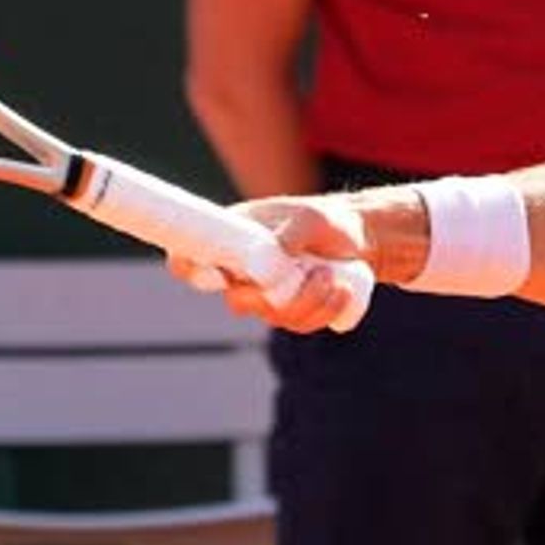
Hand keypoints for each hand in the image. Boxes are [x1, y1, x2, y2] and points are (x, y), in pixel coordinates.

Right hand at [176, 195, 375, 333]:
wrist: (359, 241)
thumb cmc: (326, 221)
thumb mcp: (310, 218)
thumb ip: (290, 233)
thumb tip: (278, 253)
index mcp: (230, 241)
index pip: (188, 259)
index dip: (185, 267)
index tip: (210, 271)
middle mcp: (240, 273)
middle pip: (237, 302)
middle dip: (274, 296)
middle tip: (315, 273)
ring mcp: (264, 297)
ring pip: (273, 316)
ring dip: (309, 301)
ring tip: (333, 276)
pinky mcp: (290, 313)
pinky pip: (298, 325)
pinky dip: (322, 312)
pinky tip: (342, 293)